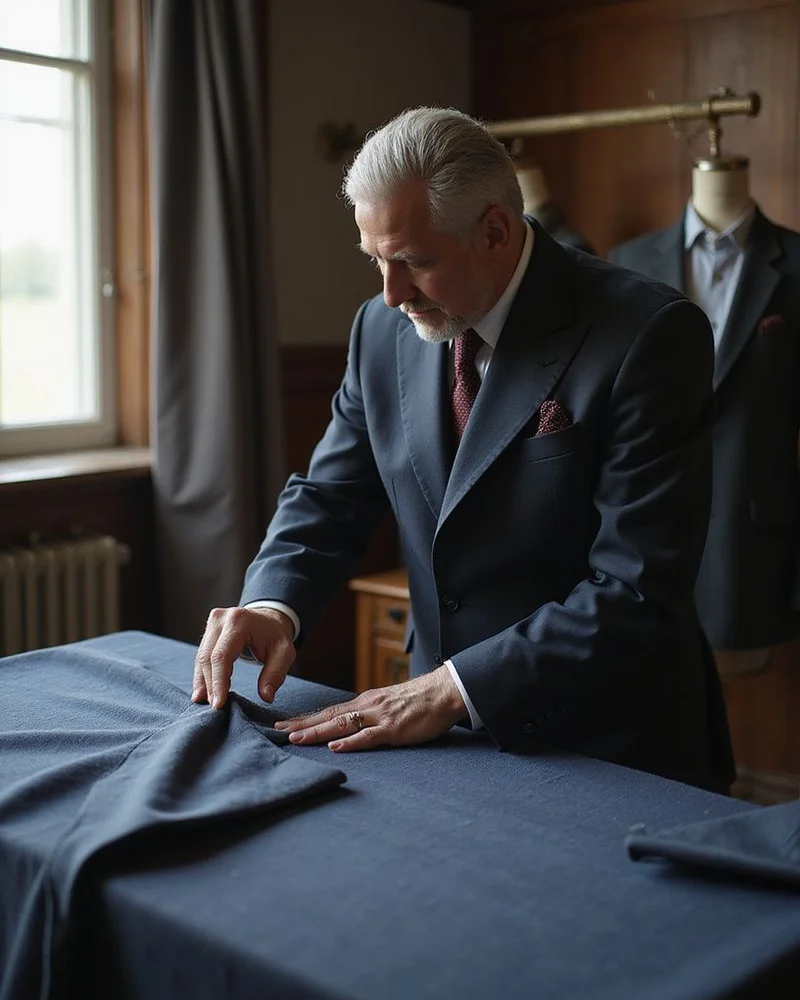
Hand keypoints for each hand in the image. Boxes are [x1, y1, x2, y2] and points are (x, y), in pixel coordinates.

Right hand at [192, 606, 295, 709]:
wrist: (270, 618)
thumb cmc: (276, 636)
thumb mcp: (284, 653)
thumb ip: (275, 674)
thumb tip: (266, 697)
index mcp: (239, 622)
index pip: (222, 656)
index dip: (218, 682)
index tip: (218, 704)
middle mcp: (221, 619)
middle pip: (207, 657)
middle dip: (210, 684)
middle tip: (214, 707)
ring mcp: (213, 622)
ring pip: (201, 657)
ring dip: (203, 681)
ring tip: (204, 702)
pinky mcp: (209, 629)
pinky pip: (202, 654)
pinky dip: (202, 674)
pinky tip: (203, 691)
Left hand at [274, 666, 466, 751]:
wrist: (443, 692)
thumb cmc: (419, 700)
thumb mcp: (388, 704)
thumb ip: (370, 713)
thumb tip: (352, 725)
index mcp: (365, 702)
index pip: (329, 711)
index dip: (306, 719)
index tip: (285, 725)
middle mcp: (367, 707)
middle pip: (328, 716)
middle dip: (302, 725)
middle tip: (277, 732)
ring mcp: (379, 717)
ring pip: (342, 725)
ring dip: (317, 732)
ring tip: (296, 739)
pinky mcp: (393, 729)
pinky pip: (368, 736)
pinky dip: (350, 742)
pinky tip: (335, 746)